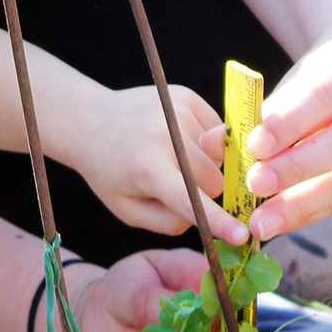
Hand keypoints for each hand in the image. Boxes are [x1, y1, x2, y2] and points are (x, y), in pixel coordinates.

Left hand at [79, 83, 247, 245]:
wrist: (90, 120)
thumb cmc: (110, 172)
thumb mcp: (128, 210)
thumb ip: (169, 221)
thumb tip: (208, 213)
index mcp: (147, 169)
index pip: (191, 200)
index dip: (219, 221)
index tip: (242, 235)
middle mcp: (166, 135)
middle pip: (214, 181)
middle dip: (203, 190)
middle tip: (173, 182)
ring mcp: (179, 111)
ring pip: (219, 157)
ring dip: (203, 165)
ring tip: (170, 156)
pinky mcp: (187, 96)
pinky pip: (217, 132)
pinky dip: (204, 143)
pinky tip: (177, 139)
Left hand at [200, 35, 331, 241]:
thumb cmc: (328, 76)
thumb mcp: (302, 77)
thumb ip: (266, 108)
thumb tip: (213, 144)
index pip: (328, 94)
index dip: (291, 120)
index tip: (253, 143)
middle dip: (297, 167)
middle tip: (254, 184)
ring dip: (301, 204)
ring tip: (261, 221)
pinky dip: (308, 213)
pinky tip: (277, 222)